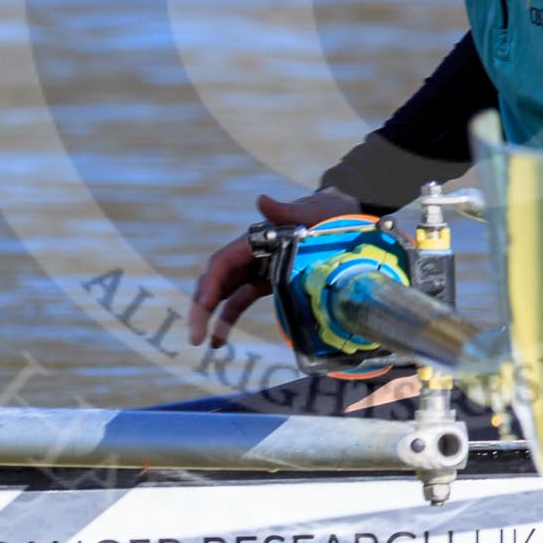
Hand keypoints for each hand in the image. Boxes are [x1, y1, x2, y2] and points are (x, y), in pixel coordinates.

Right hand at [186, 190, 363, 347]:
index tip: (205, 306)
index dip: (211, 284)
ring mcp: (257, 268)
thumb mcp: (315, 214)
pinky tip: (219, 341)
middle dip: (202, 306)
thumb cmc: (331, 216)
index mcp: (258, 239)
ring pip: (223, 292)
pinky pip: (239, 301)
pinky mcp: (266, 282)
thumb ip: (288, 212)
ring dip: (209, 316)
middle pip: (216, 279)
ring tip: (200, 341)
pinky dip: (227, 319)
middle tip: (195, 336)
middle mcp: (251, 254)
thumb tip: (261, 200)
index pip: (224, 262)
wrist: (348, 222)